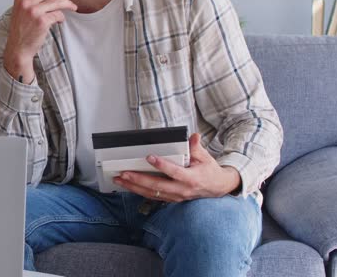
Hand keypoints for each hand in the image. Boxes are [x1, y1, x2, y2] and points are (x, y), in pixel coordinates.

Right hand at [3, 0, 75, 81]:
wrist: (18, 48)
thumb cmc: (20, 29)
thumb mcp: (20, 9)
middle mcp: (26, 3)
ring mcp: (33, 12)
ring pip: (56, 2)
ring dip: (68, 4)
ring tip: (73, 7)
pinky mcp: (42, 21)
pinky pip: (58, 14)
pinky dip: (62, 17)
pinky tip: (60, 20)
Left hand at [113, 133, 241, 201]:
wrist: (217, 188)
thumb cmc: (209, 171)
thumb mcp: (205, 157)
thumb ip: (196, 147)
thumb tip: (193, 136)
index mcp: (191, 178)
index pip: (174, 172)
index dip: (162, 165)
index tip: (149, 157)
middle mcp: (182, 190)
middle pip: (157, 186)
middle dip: (139, 180)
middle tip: (124, 173)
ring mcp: (176, 197)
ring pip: (152, 193)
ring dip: (134, 187)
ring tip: (119, 179)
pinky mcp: (171, 199)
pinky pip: (152, 196)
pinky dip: (138, 191)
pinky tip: (127, 186)